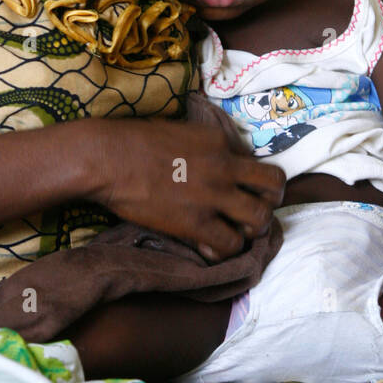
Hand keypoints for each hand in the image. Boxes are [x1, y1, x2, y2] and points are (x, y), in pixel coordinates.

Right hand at [86, 118, 284, 260]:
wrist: (108, 158)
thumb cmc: (133, 141)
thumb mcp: (181, 131)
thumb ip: (206, 147)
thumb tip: (216, 162)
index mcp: (220, 141)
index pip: (257, 161)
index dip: (252, 179)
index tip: (241, 189)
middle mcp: (225, 166)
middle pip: (274, 186)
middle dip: (270, 201)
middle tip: (252, 211)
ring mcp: (213, 196)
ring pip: (260, 219)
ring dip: (252, 229)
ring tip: (236, 232)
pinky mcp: (196, 223)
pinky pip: (230, 245)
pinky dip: (225, 250)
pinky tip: (211, 247)